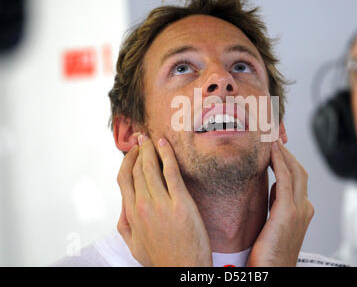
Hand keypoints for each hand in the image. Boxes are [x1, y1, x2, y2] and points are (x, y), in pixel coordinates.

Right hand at [116, 135, 211, 265]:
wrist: (182, 269)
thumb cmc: (161, 258)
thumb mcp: (133, 244)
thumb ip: (125, 223)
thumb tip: (123, 203)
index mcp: (131, 214)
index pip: (124, 178)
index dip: (127, 160)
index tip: (132, 151)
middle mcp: (143, 206)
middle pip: (137, 169)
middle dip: (139, 150)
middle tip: (142, 137)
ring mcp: (162, 203)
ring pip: (151, 167)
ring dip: (150, 149)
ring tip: (151, 138)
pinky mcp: (181, 202)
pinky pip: (171, 172)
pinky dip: (166, 155)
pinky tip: (165, 144)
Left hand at [247, 140, 313, 265]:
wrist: (272, 271)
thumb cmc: (269, 253)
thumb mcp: (275, 223)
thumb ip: (277, 204)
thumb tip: (273, 186)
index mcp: (303, 211)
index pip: (298, 178)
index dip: (287, 160)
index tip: (275, 148)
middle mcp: (305, 208)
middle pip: (300, 170)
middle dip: (287, 152)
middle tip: (273, 138)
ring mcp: (300, 209)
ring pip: (296, 171)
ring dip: (284, 152)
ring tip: (272, 139)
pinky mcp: (288, 212)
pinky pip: (285, 179)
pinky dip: (280, 162)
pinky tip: (272, 151)